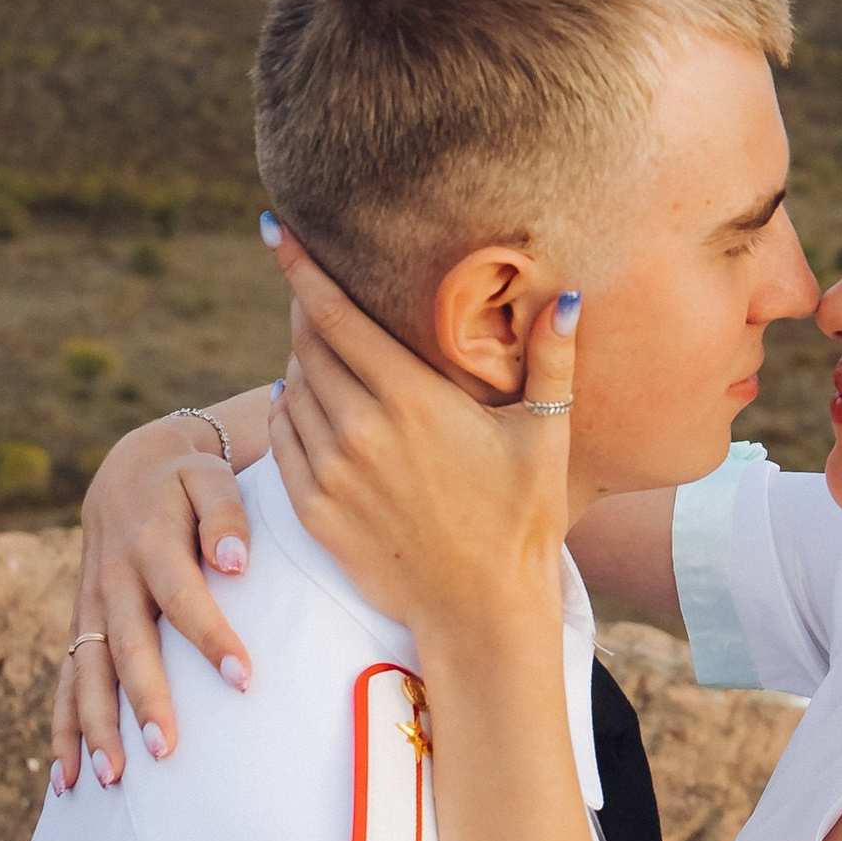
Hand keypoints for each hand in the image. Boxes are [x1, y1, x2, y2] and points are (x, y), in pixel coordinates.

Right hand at [52, 419, 256, 788]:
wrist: (131, 471)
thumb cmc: (187, 483)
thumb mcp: (211, 479)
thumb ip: (227, 516)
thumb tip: (236, 562)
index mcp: (150, 543)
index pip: (182, 596)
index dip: (211, 637)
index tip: (243, 678)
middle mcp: (113, 581)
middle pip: (127, 647)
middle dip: (144, 700)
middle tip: (166, 750)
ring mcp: (90, 609)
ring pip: (87, 674)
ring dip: (96, 727)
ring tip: (113, 779)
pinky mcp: (81, 628)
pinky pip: (66, 683)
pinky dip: (64, 730)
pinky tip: (67, 780)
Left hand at [263, 231, 577, 649]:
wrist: (480, 610)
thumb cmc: (522, 518)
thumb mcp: (545, 435)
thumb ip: (552, 361)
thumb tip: (568, 296)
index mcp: (412, 400)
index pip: (335, 316)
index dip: (300, 269)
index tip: (273, 230)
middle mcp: (360, 430)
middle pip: (306, 346)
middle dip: (305, 312)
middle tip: (315, 292)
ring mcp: (331, 473)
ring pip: (290, 390)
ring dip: (299, 363)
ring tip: (324, 353)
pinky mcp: (313, 510)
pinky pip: (283, 440)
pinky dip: (288, 412)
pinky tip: (307, 404)